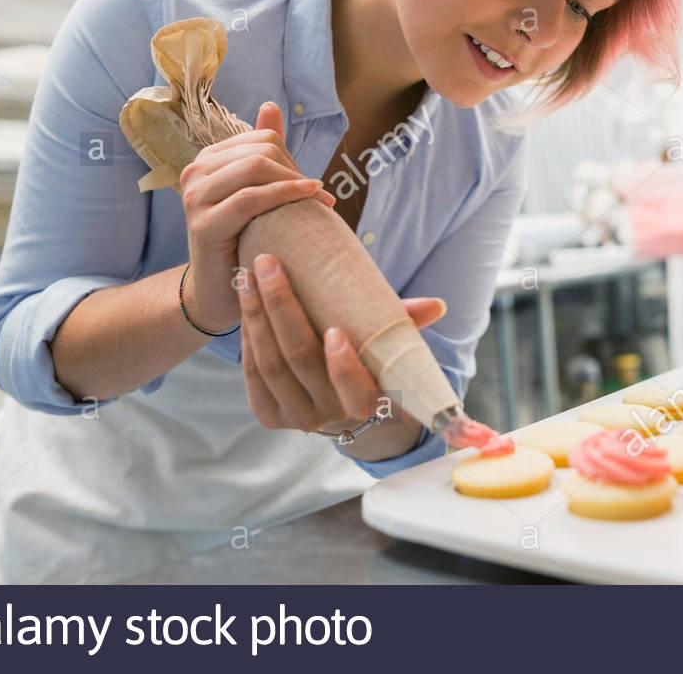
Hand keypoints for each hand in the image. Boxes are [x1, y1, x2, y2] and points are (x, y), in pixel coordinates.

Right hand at [179, 102, 334, 332]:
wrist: (219, 292)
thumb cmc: (244, 240)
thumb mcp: (256, 193)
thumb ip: (262, 152)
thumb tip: (269, 106)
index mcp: (208, 160)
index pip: (261, 139)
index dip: (293, 158)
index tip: (313, 184)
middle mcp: (195, 172)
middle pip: (259, 152)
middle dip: (295, 172)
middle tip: (318, 196)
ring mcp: (195, 197)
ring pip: (254, 169)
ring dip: (294, 184)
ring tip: (318, 201)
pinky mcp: (203, 224)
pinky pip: (249, 199)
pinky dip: (284, 196)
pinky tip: (309, 201)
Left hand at [239, 252, 446, 435]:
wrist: (337, 404)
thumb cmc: (368, 362)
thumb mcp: (387, 346)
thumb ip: (405, 325)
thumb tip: (437, 304)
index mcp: (365, 404)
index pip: (353, 390)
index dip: (342, 365)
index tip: (334, 331)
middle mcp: (328, 417)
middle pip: (298, 360)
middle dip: (280, 307)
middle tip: (267, 264)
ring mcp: (294, 418)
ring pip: (270, 363)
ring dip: (255, 314)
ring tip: (248, 275)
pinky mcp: (267, 415)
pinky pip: (253, 372)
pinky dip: (247, 334)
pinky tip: (245, 302)